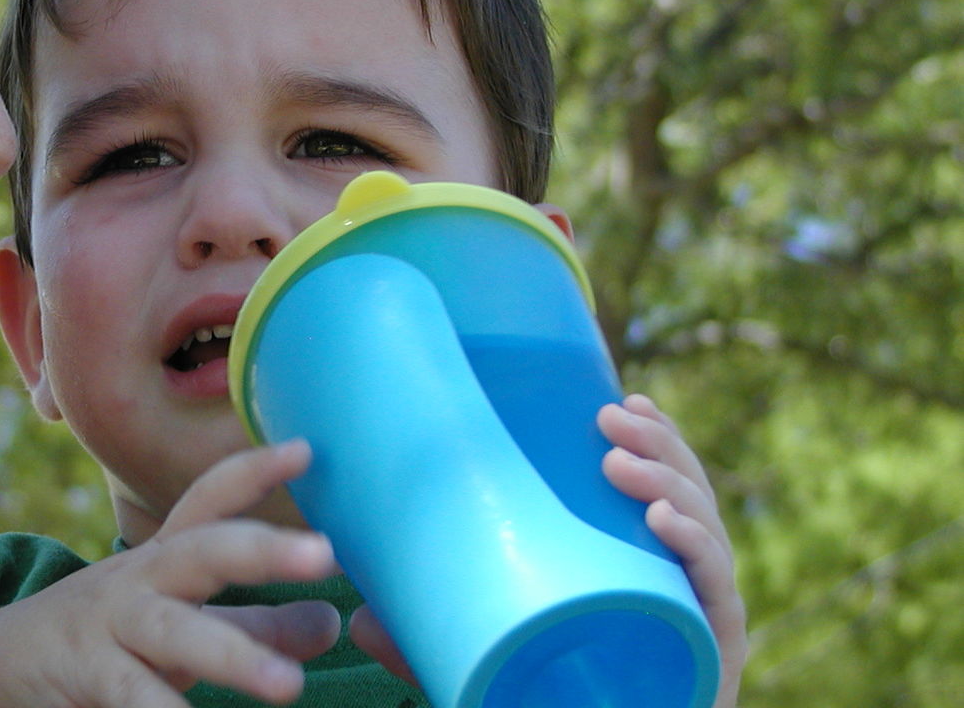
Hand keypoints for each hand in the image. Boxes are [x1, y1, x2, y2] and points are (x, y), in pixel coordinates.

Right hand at [0, 440, 339, 707]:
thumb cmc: (114, 637)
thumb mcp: (186, 623)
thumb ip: (259, 623)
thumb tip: (332, 621)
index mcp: (167, 556)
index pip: (212, 500)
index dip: (255, 471)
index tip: (307, 448)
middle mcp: (141, 579)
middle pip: (203, 549)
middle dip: (261, 548)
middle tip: (325, 552)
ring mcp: (111, 627)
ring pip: (176, 632)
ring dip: (235, 655)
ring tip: (290, 688)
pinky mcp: (88, 677)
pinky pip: (133, 699)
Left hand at [351, 393, 748, 707]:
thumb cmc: (549, 701)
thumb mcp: (486, 653)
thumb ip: (428, 637)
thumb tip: (356, 618)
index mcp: (639, 563)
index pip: (660, 485)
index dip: (653, 437)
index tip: (622, 398)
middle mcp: (676, 583)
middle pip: (688, 493)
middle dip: (658, 445)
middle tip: (611, 416)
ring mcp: (699, 616)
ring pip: (703, 530)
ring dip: (669, 483)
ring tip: (619, 464)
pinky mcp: (713, 655)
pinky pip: (719, 595)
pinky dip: (696, 551)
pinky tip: (661, 521)